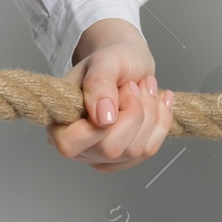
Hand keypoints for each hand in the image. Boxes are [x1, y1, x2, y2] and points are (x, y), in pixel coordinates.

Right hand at [52, 18, 174, 171]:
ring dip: (149, 113)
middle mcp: (77, 148)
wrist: (127, 64)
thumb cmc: (111, 61)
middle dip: (133, 112)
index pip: (71, 143)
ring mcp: (101, 158)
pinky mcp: (124, 160)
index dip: (100, 124)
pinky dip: (162, 121)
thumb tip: (103, 119)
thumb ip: (98, 84)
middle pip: (111, 149)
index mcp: (59, 125)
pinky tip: (160, 100)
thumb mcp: (104, 61)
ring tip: (143, 87)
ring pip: (135, 151)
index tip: (122, 91)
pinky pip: (149, 149)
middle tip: (133, 86)